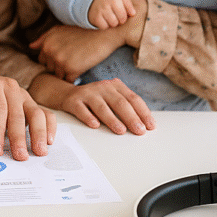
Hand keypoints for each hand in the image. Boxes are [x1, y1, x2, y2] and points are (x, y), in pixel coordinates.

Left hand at [0, 64, 56, 160]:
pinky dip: (48, 126)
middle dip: (19, 136)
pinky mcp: (27, 103)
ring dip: (39, 132)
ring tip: (39, 152)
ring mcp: (20, 94)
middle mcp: (8, 86)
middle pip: (17, 112)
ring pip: (35, 111)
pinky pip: (43, 113)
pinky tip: (49, 141)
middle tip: (20, 157)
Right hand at [29, 73, 155, 135]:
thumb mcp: (111, 99)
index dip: (143, 112)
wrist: (66, 94)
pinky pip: (82, 109)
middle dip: (131, 118)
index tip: (150, 126)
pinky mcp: (73, 101)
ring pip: (102, 106)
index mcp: (115, 86)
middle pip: (119, 102)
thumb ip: (125, 107)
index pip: (133, 99)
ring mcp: (87, 93)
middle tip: (139, 131)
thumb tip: (144, 125)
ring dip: (112, 119)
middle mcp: (102, 87)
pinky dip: (88, 117)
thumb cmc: (93, 100)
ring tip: (121, 130)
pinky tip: (95, 125)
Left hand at [30, 23, 127, 82]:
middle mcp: (50, 52)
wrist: (103, 33)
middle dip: (59, 67)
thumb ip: (44, 38)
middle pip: (50, 69)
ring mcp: (60, 61)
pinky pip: (68, 81)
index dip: (54, 60)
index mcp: (46, 42)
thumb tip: (31, 46)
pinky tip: (81, 70)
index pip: (43, 60)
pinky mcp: (72, 69)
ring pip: (58, 76)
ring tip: (78, 64)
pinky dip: (75, 78)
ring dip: (67, 74)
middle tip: (73, 60)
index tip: (65, 57)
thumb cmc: (82, 31)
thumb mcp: (60, 29)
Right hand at [87, 0, 135, 28]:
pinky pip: (105, 27)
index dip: (126, 15)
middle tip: (116, 16)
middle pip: (122, 19)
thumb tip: (133, 14)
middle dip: (121, 20)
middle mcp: (108, 2)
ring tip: (110, 18)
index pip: (129, 12)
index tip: (122, 13)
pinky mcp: (95, 18)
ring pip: (114, 24)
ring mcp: (101, 10)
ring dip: (113, 23)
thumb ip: (128, 4)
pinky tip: (103, 20)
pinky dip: (105, 26)